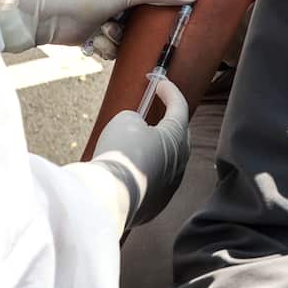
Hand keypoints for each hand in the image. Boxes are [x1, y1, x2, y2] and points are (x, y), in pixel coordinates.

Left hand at [0, 0, 197, 51]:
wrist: (49, 15)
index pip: (155, 1)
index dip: (164, 11)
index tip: (176, 20)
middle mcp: (118, 6)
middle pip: (143, 27)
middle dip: (137, 33)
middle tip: (128, 28)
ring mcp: (107, 24)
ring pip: (127, 43)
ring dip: (116, 41)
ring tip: (103, 30)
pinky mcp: (95, 41)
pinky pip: (111, 53)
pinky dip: (104, 48)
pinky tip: (93, 40)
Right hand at [85, 77, 189, 227]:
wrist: (108, 197)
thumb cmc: (119, 153)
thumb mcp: (125, 120)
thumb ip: (136, 120)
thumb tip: (138, 133)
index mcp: (176, 137)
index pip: (179, 107)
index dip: (170, 92)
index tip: (160, 83)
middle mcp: (180, 162)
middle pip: (178, 136)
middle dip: (169, 122)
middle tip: (157, 112)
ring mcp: (170, 186)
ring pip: (168, 161)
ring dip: (158, 150)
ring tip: (142, 142)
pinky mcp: (156, 204)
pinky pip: (155, 182)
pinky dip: (147, 172)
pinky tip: (133, 170)